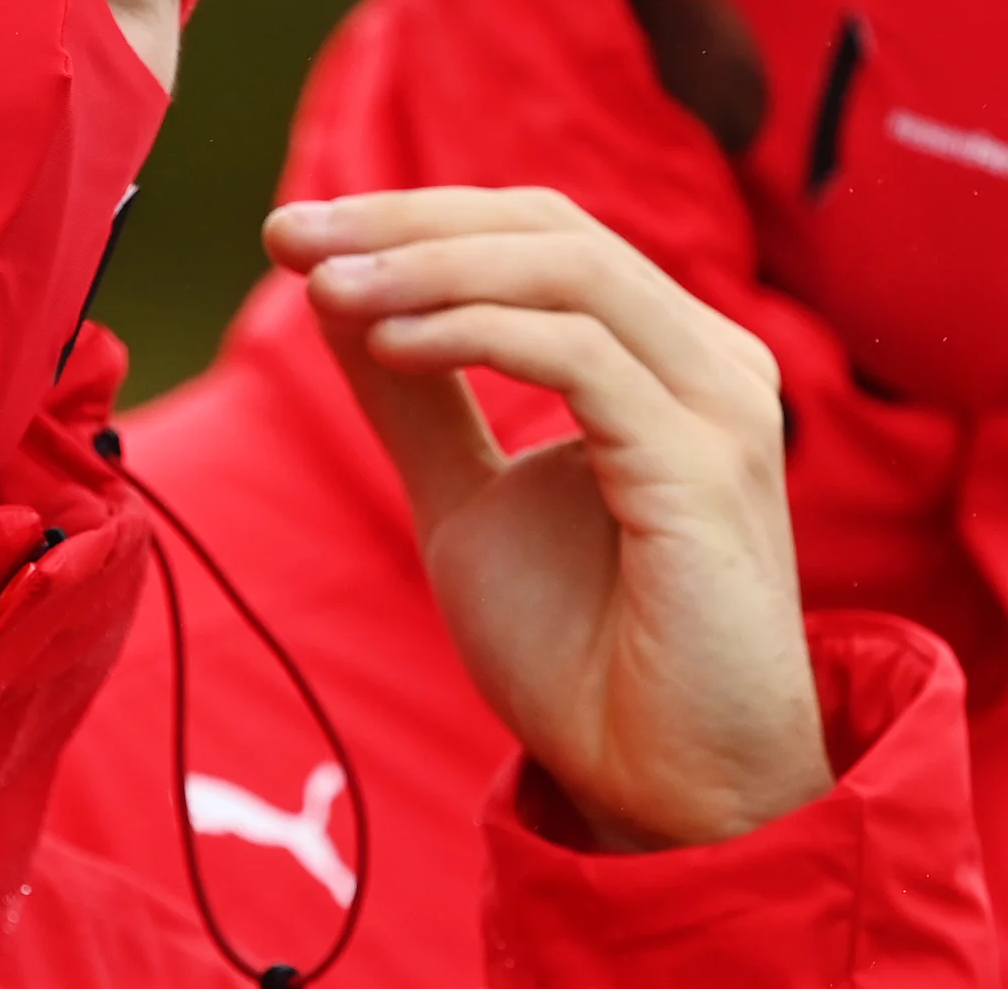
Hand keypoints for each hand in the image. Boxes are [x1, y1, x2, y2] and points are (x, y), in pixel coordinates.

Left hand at [266, 187, 828, 850]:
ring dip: (427, 266)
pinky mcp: (707, 467)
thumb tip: (331, 289)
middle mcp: (708, 361)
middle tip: (291, 234)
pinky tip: (390, 347)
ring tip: (322, 289)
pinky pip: (582, 357)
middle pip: (550, 226)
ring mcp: (719, 407)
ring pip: (569, 269)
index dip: (411, 214)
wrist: (664, 794)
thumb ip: (413, 396)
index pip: (535, 231)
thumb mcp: (464, 498)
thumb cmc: (583, 656)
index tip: (289, 231)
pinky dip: (476, 332)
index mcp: (662, 356)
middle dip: (406, 220)